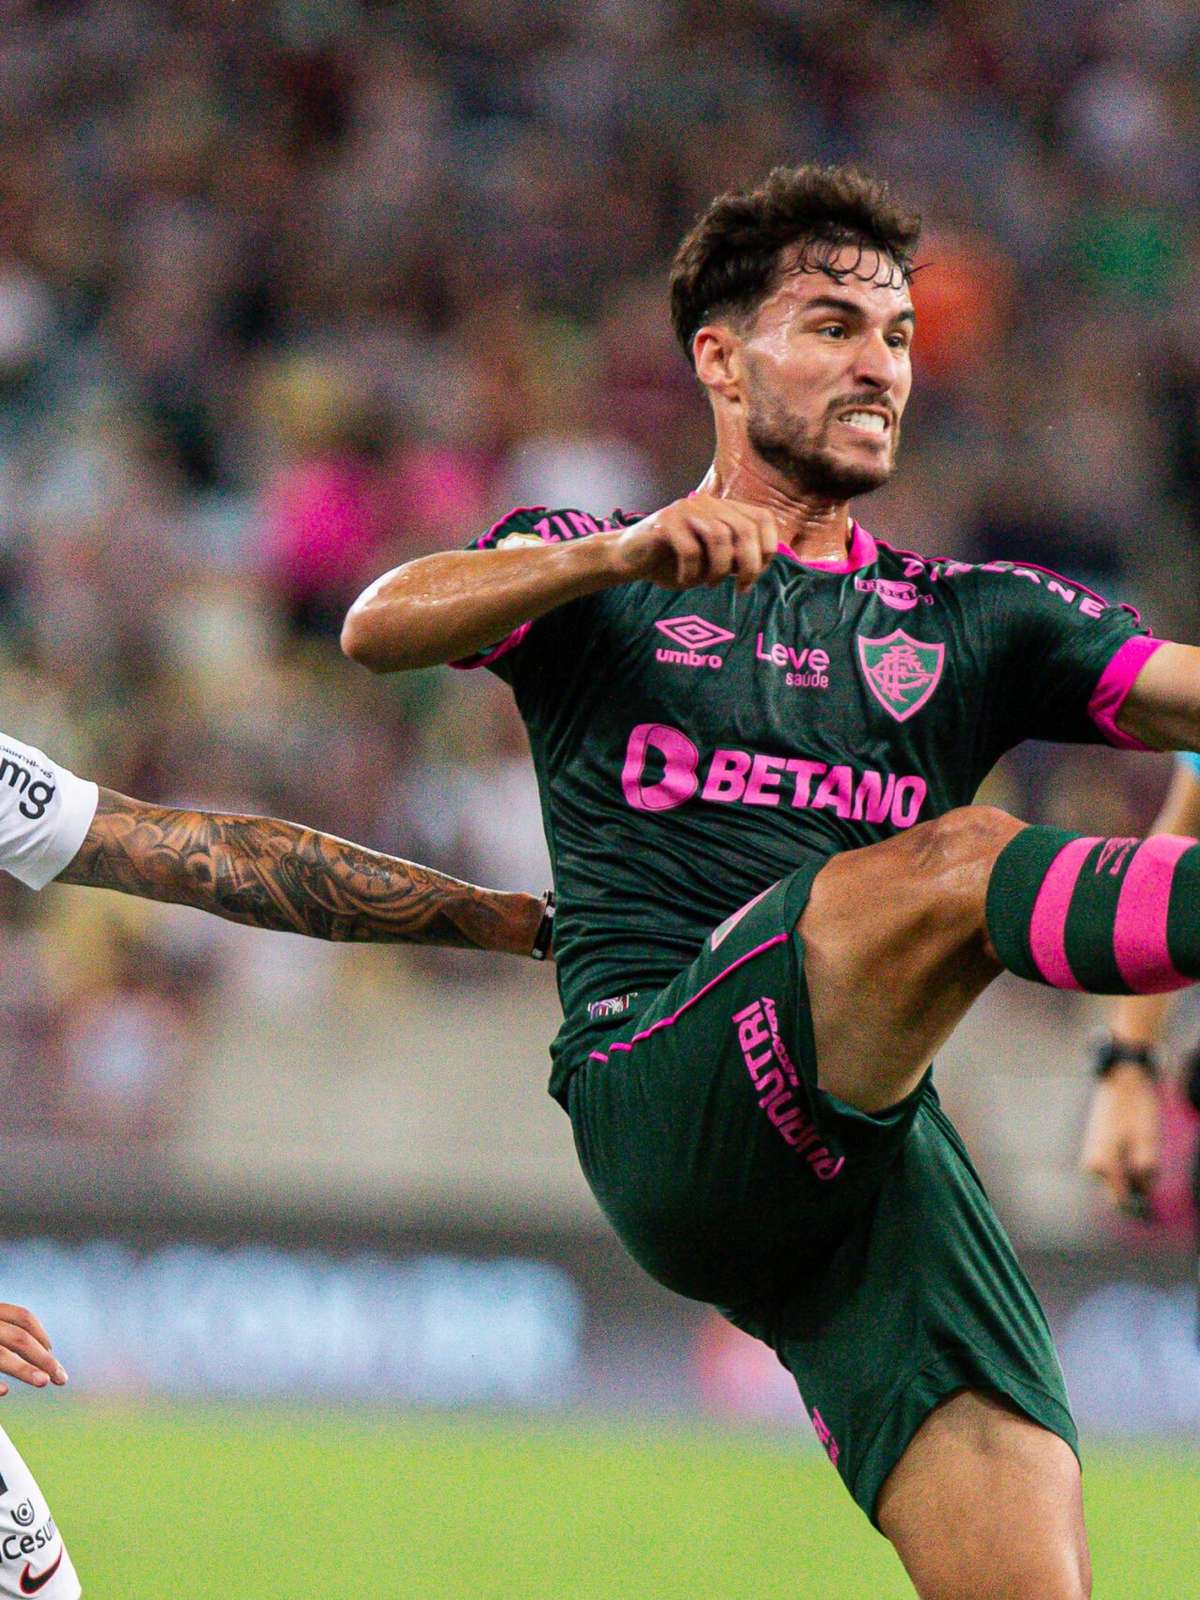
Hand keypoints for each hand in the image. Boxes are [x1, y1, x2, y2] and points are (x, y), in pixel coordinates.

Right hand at [0, 1304, 67, 1395]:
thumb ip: (7, 1329)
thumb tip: (41, 1351)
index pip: (23, 1317)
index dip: (41, 1334)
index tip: (52, 1352)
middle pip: (19, 1338)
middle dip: (43, 1358)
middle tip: (61, 1378)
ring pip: (1, 1356)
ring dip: (24, 1369)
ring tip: (44, 1382)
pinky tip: (5, 1391)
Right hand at [611, 495, 779, 593]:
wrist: (627, 558)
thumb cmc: (672, 563)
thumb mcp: (711, 562)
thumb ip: (735, 558)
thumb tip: (760, 564)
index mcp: (723, 509)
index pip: (762, 518)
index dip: (767, 547)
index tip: (756, 575)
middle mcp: (708, 503)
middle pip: (745, 529)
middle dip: (749, 564)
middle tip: (741, 588)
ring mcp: (685, 510)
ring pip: (719, 537)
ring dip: (719, 569)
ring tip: (709, 584)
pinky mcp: (664, 522)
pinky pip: (690, 549)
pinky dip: (692, 572)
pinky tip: (684, 580)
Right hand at [1080, 1063, 1160, 1209]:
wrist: (1122, 1080)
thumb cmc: (1137, 1109)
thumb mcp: (1149, 1142)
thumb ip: (1146, 1172)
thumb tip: (1145, 1192)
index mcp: (1104, 1164)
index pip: (1121, 1201)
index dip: (1139, 1209)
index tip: (1154, 1213)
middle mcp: (1092, 1164)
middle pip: (1117, 1192)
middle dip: (1136, 1190)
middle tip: (1154, 1175)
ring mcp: (1091, 1155)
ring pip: (1115, 1180)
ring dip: (1132, 1178)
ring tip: (1147, 1156)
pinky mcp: (1095, 1148)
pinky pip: (1112, 1168)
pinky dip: (1126, 1167)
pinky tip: (1137, 1151)